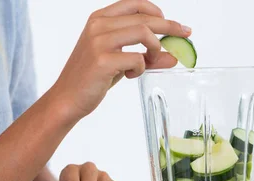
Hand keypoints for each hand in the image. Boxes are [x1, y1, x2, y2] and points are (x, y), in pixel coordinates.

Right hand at [50, 0, 190, 122]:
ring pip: (144, 32)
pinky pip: (137, 58)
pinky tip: (132, 75)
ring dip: (155, 49)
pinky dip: (141, 68)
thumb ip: (146, 56)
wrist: (67, 98)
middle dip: (170, 27)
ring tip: (150, 62)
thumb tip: (173, 57)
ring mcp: (99, 41)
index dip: (159, 12)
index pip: (136, 4)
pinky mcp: (102, 60)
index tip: (176, 25)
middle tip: (185, 35)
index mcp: (99, 18)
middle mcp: (98, 25)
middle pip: (145, 17)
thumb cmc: (93, 78)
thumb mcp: (121, 63)